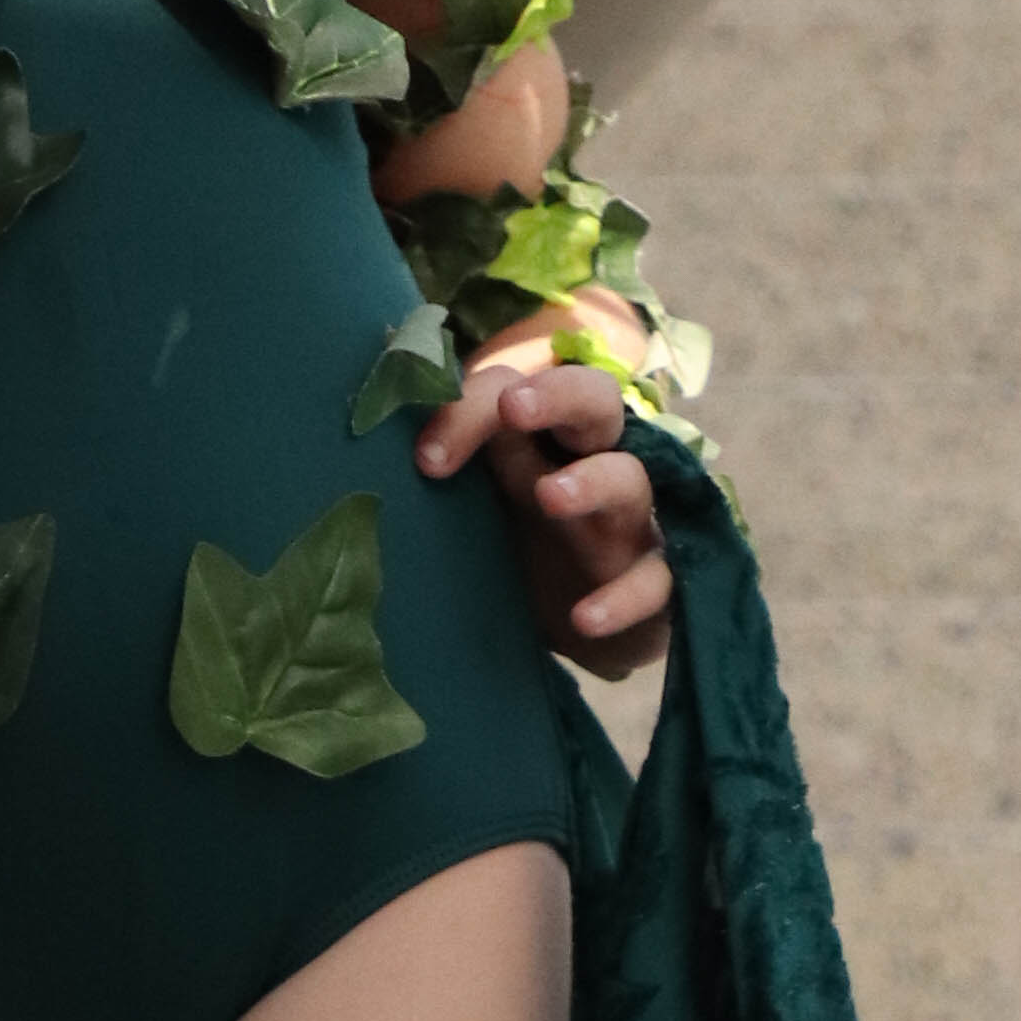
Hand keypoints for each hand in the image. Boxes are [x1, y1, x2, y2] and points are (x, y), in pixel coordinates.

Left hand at [416, 336, 672, 680]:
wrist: (575, 629)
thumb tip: (366, 436)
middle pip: (595, 400)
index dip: (473, 408)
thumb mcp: (479, 507)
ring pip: (630, 481)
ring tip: (550, 496)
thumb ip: (446, 470)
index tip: (426, 458)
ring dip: (594, 482)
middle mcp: (591, 465)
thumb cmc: (519, 552)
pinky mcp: (653, 583)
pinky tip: (584, 617)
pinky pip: (654, 582)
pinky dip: (623, 598)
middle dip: (558, 395)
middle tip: (513, 408)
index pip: (515, 391)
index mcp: (541, 440)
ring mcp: (627, 523)